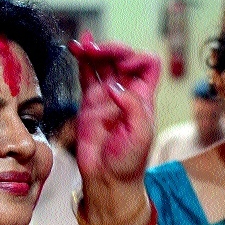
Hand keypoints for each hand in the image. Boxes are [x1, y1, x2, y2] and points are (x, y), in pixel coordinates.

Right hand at [69, 34, 160, 224]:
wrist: (108, 179)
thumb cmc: (129, 161)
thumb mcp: (142, 134)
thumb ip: (133, 107)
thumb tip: (114, 87)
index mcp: (144, 97)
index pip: (148, 64)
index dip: (137, 58)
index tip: (124, 68)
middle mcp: (126, 93)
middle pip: (123, 58)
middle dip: (112, 49)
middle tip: (98, 52)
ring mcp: (107, 96)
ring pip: (103, 63)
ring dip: (95, 50)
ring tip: (84, 45)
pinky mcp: (89, 102)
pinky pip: (86, 74)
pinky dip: (81, 59)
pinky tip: (76, 46)